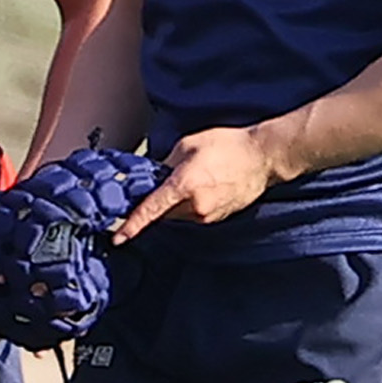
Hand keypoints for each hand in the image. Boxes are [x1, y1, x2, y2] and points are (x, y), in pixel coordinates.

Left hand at [116, 126, 274, 236]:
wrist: (263, 157)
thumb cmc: (228, 145)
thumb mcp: (188, 144)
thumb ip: (165, 164)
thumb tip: (154, 176)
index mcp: (184, 186)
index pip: (150, 210)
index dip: (132, 225)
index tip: (118, 237)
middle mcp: (195, 206)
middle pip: (162, 214)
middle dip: (157, 202)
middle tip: (161, 182)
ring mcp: (208, 215)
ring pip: (177, 215)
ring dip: (175, 203)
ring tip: (192, 179)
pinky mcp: (218, 218)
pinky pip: (193, 215)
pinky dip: (190, 205)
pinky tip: (202, 186)